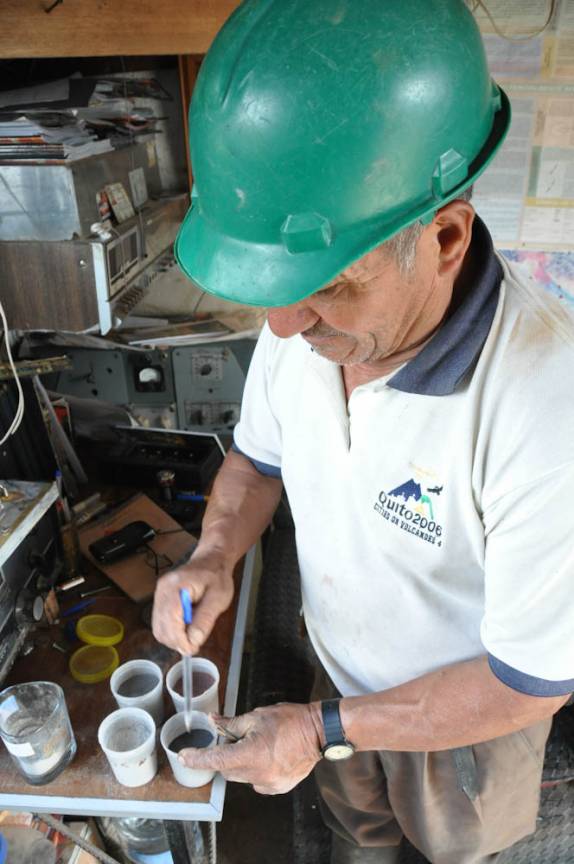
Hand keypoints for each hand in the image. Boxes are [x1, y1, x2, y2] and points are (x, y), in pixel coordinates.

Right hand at [151, 547, 233, 653]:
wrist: (211, 559)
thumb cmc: (216, 576)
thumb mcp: (218, 598)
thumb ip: (205, 620)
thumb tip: (193, 642)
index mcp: (176, 586)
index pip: (170, 621)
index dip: (179, 640)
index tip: (192, 649)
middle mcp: (162, 590)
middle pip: (160, 627)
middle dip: (176, 641)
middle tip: (194, 644)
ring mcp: (159, 594)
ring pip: (158, 628)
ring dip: (173, 638)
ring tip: (191, 634)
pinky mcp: (160, 599)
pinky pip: (160, 622)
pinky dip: (172, 631)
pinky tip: (186, 626)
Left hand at [178, 702, 323, 794]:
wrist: (318, 733)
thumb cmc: (289, 720)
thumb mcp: (257, 716)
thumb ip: (231, 723)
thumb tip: (213, 721)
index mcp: (250, 754)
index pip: (215, 760)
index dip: (197, 759)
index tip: (183, 756)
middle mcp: (257, 774)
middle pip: (227, 769)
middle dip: (227, 755)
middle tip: (236, 739)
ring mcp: (268, 784)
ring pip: (242, 776)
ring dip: (242, 763)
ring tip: (259, 745)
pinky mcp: (277, 788)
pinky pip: (256, 781)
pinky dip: (256, 770)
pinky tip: (269, 756)